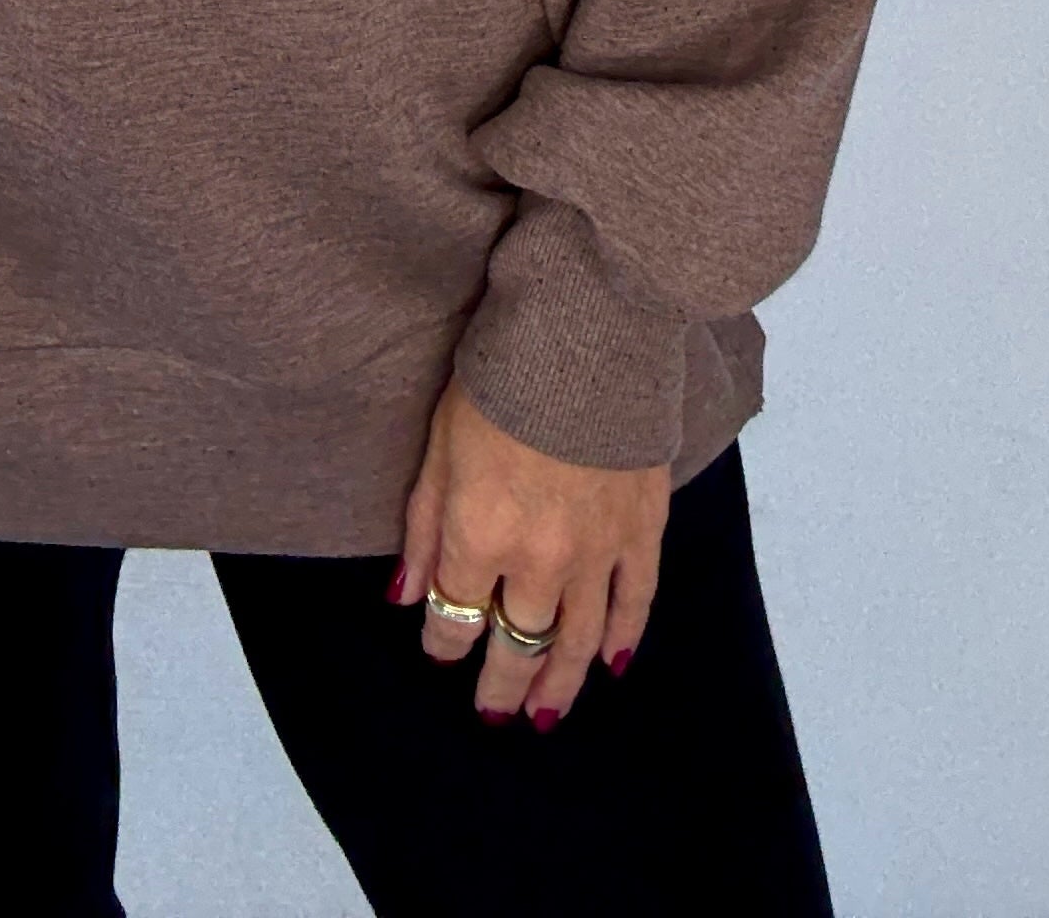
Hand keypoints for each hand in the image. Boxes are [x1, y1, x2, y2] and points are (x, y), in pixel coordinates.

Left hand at [390, 375, 666, 727]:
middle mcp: (540, 560)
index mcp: (480, 537)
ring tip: (545, 715)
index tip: (441, 650)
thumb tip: (405, 596)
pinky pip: (634, 604)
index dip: (445, 645)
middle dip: (500, 684)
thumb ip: (424, 527)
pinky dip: (621, 639)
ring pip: (577, 642)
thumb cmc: (500, 379)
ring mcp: (598, 551)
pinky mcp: (643, 530)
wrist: (588, 334)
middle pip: (517, 646)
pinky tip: (609, 664)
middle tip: (494, 713)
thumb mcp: (439, 445)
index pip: (456, 620)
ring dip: (558, 684)